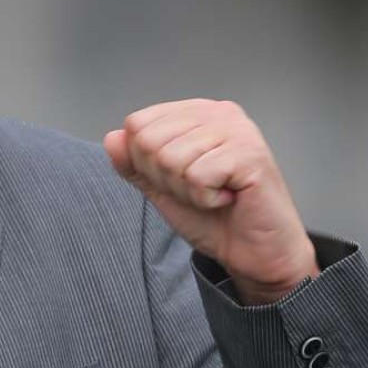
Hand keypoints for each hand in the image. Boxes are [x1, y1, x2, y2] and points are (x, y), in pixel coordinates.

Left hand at [104, 99, 318, 304]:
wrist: (255, 254)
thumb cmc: (214, 218)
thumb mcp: (161, 188)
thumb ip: (134, 164)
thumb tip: (113, 138)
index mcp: (195, 113)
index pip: (137, 124)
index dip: (145, 164)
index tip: (178, 180)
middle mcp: (218, 113)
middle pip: (149, 140)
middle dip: (165, 179)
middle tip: (199, 190)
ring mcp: (237, 130)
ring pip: (171, 159)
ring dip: (187, 191)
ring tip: (215, 194)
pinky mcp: (250, 154)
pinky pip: (197, 176)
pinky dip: (206, 199)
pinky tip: (228, 199)